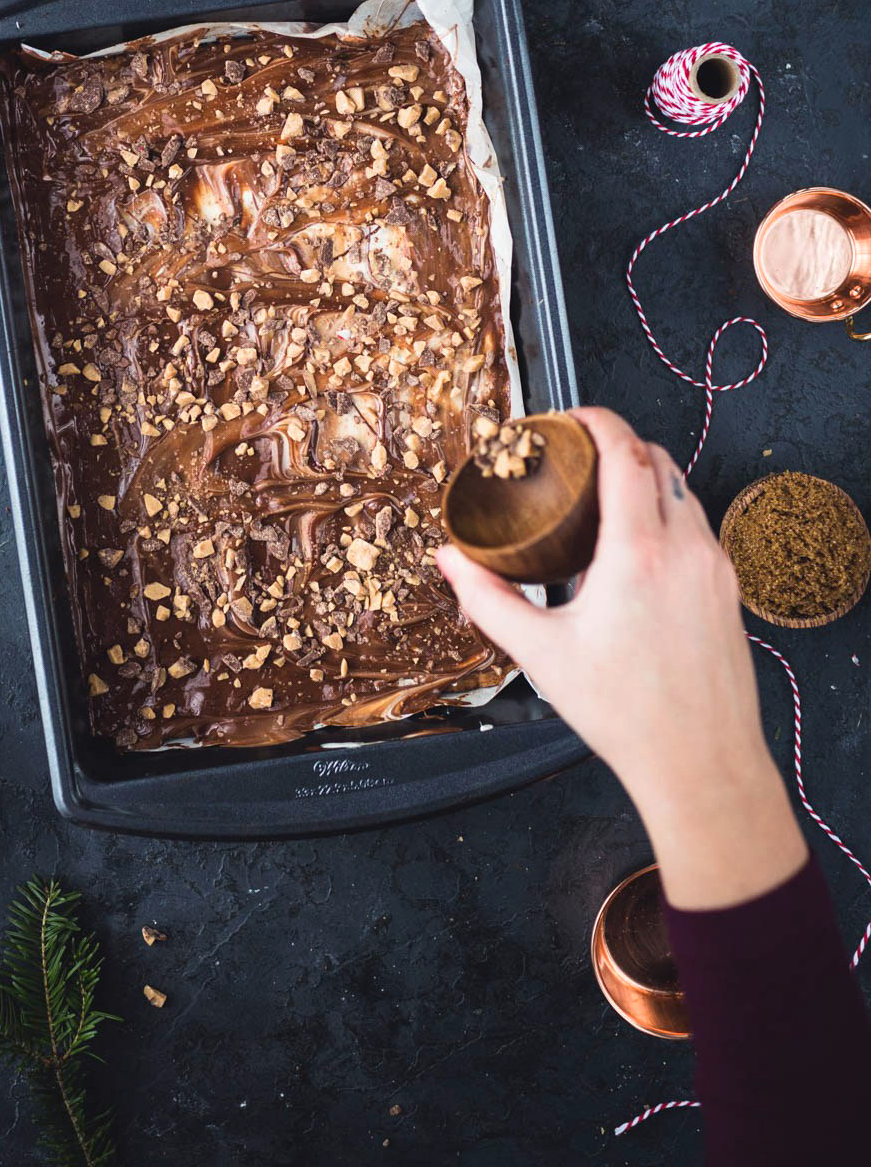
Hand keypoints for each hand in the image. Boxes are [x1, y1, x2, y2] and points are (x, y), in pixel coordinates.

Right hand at [437, 407, 805, 908]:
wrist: (700, 763)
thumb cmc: (626, 716)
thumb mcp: (541, 654)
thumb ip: (489, 599)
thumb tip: (451, 560)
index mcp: (638, 554)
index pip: (626, 454)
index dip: (597, 421)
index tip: (571, 416)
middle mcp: (685, 550)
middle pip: (658, 461)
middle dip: (619, 443)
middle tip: (577, 452)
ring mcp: (714, 568)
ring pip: (683, 491)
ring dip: (646, 477)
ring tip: (603, 493)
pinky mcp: (728, 589)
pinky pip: (698, 526)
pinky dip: (667, 512)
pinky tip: (637, 542)